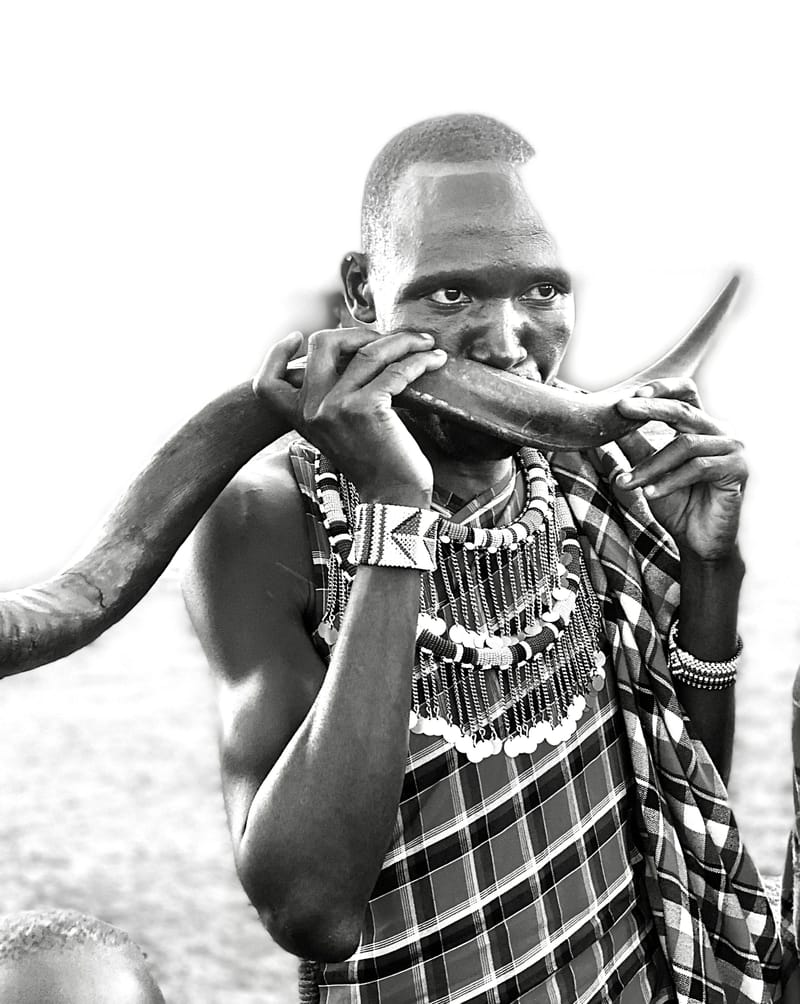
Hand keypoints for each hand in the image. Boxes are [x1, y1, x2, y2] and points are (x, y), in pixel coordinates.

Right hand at [253, 325, 446, 503]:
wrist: (392, 498)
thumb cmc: (374, 464)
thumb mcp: (337, 432)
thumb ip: (332, 401)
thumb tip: (352, 359)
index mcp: (300, 416)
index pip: (268, 382)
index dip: (277, 354)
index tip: (297, 337)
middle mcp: (312, 408)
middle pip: (323, 344)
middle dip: (359, 332)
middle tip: (387, 339)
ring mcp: (336, 406)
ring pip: (368, 351)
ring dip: (402, 341)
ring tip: (424, 343)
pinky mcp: (365, 408)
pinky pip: (395, 369)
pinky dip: (420, 361)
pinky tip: (434, 360)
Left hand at [613, 378, 746, 561]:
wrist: (699, 543)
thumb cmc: (677, 505)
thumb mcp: (649, 472)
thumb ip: (635, 446)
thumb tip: (608, 422)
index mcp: (702, 427)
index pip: (686, 393)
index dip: (661, 389)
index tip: (630, 395)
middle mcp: (721, 432)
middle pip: (684, 410)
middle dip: (650, 409)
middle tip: (621, 408)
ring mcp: (733, 449)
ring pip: (685, 445)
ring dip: (651, 465)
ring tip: (626, 483)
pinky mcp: (738, 469)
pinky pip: (698, 468)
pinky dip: (669, 481)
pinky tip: (650, 494)